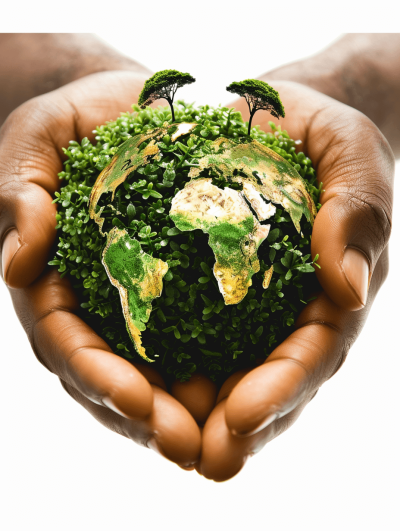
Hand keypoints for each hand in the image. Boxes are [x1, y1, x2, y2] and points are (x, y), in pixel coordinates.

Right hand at [0, 71, 201, 468]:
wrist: (143, 105)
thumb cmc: (84, 117)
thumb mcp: (40, 135)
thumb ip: (19, 190)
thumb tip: (17, 264)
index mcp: (53, 281)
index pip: (66, 344)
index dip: (97, 379)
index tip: (140, 404)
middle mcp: (94, 305)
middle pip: (114, 377)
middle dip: (149, 419)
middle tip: (196, 451)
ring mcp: (138, 304)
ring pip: (158, 373)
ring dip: (188, 414)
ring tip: (227, 443)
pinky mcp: (183, 292)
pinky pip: (201, 340)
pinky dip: (221, 373)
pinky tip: (251, 395)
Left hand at [196, 81, 393, 480]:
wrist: (274, 118)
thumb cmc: (318, 132)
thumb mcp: (349, 151)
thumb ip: (358, 209)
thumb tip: (347, 288)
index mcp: (331, 289)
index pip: (315, 351)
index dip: (284, 387)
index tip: (244, 416)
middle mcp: (289, 311)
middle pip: (268, 380)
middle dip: (236, 424)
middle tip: (197, 456)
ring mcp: (247, 307)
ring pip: (225, 373)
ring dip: (192, 412)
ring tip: (157, 437)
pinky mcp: (205, 290)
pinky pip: (184, 335)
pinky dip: (161, 366)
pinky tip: (132, 385)